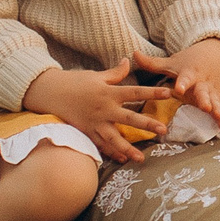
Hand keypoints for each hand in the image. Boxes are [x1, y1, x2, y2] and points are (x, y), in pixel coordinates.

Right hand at [21, 58, 178, 163]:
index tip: (168, 94)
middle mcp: (104, 109)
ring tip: (141, 158)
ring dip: (128, 149)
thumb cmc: (75, 82)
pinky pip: (100, 145)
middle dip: (147, 124)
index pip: (135, 92)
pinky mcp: (86, 132)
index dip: (152, 93)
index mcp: (108, 92)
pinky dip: (111, 153)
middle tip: (163, 130)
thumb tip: (128, 60)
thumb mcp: (96, 75)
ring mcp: (95, 122)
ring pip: (114, 138)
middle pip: (129, 118)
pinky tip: (123, 159)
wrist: (50, 93)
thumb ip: (115, 73)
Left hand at [152, 38, 219, 131]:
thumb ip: (153, 63)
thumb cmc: (189, 61)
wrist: (217, 54)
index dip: (183, 83)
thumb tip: (133, 54)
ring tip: (219, 117)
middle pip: (203, 91)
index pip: (185, 78)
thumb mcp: (172, 62)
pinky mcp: (218, 98)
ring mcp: (212, 91)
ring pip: (215, 100)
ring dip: (217, 109)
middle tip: (205, 107)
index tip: (178, 89)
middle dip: (205, 99)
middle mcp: (202, 82)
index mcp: (189, 73)